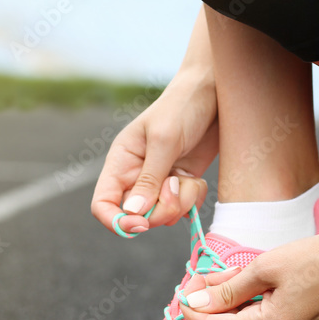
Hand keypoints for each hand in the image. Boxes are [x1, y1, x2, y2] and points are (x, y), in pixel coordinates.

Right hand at [91, 68, 216, 234]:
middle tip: (175, 188)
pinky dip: (193, 200)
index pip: (103, 203)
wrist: (215, 94)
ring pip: (164, 215)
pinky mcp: (182, 184)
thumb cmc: (183, 107)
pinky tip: (197, 180)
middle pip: (137, 216)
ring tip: (188, 178)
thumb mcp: (164, 140)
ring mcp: (161, 182)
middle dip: (159, 211)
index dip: (117, 221)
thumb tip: (133, 213)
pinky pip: (184, 209)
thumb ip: (149, 178)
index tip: (140, 225)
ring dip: (180, 203)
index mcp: (121, 162)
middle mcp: (137, 176)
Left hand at [180, 219, 318, 319]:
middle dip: (209, 302)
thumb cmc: (317, 259)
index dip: (191, 310)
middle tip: (203, 273)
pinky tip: (246, 279)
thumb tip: (195, 302)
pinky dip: (246, 300)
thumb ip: (227, 287)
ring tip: (227, 271)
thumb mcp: (265, 268)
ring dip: (228, 299)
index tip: (182, 288)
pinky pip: (260, 317)